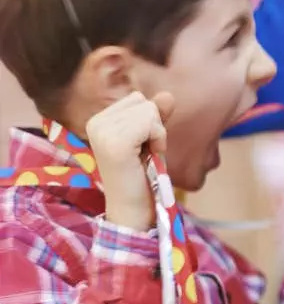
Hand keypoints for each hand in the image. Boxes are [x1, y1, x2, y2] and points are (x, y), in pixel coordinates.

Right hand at [86, 91, 174, 231]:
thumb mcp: (151, 139)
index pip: (137, 99)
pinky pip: (151, 123)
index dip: (150, 122)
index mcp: (98, 120)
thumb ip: (156, 116)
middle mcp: (95, 122)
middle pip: (144, 102)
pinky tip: (149, 157)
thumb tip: (168, 94)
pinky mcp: (115, 143)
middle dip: (154, 126)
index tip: (142, 146)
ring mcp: (102, 132)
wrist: (135, 208)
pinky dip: (159, 139)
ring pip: (149, 110)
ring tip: (145, 156)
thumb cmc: (144, 175)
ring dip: (157, 134)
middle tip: (145, 153)